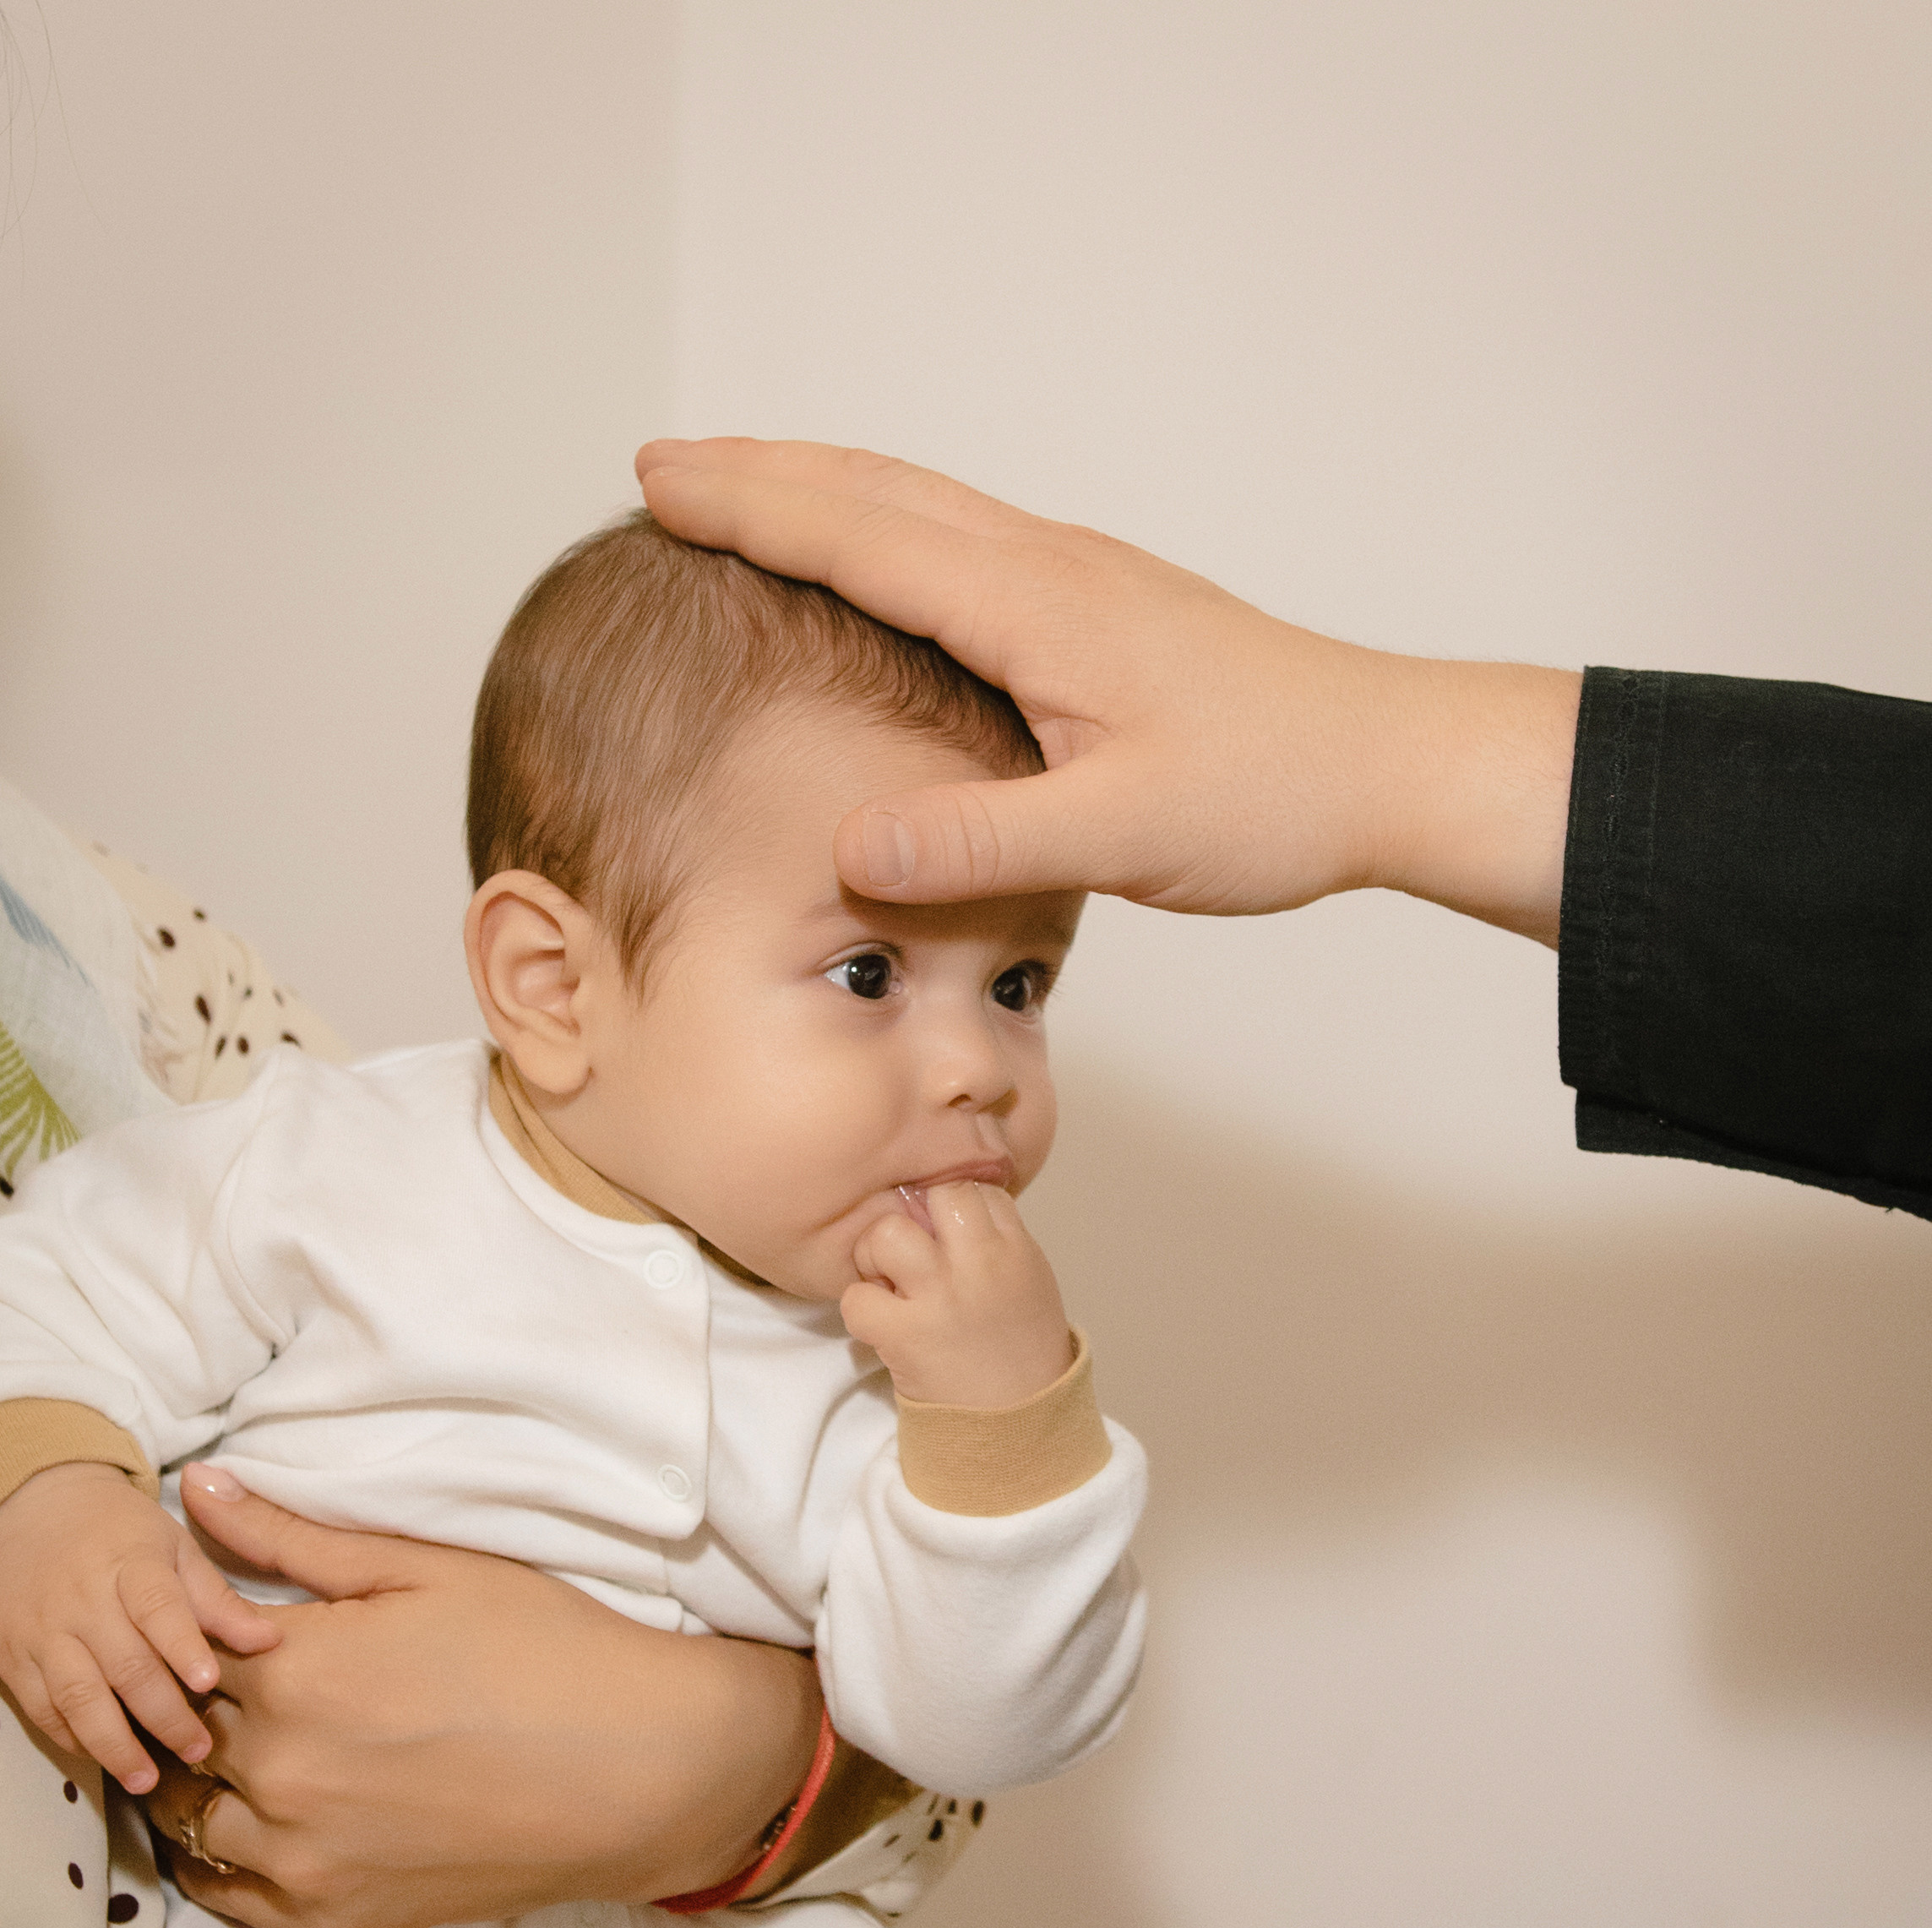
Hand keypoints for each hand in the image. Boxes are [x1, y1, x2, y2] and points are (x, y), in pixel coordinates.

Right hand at [0, 1462, 277, 1793]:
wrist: (34, 1509)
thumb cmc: (118, 1533)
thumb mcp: (173, 1547)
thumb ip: (216, 1599)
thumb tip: (269, 1640)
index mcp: (130, 1564)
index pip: (157, 1607)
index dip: (182, 1646)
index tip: (208, 1682)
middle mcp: (82, 1600)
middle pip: (123, 1665)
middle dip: (163, 1715)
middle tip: (198, 1749)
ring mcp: (44, 1631)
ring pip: (77, 1697)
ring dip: (113, 1744)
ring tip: (147, 1778)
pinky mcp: (14, 1656)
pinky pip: (41, 1707)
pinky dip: (72, 1739)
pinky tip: (105, 1758)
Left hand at [152, 1465, 823, 1927]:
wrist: (643, 1773)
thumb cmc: (547, 1653)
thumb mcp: (427, 1571)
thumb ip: (296, 1538)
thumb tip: (195, 1489)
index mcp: (295, 1674)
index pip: (185, 1641)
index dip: (199, 1625)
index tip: (233, 1622)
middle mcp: (280, 1774)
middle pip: (179, 1729)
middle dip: (192, 1701)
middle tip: (241, 1685)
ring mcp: (304, 1858)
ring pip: (187, 1820)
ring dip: (201, 1782)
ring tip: (247, 1753)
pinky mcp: (337, 1919)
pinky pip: (230, 1896)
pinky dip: (225, 1859)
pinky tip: (263, 1822)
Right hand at [636, 437, 1578, 943]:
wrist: (1387, 764)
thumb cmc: (1272, 795)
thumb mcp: (1121, 838)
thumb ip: (981, 842)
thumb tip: (849, 851)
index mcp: (1038, 608)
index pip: (863, 536)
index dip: (752, 509)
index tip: (656, 483)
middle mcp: (1052, 569)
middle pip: (881, 491)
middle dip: (765, 473)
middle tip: (661, 465)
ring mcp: (1081, 580)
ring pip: (925, 505)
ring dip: (824, 487)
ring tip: (744, 489)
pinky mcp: (1103, 610)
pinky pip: (966, 542)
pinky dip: (890, 525)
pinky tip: (884, 560)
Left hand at [843, 1180, 1071, 1407]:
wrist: (1018, 1425)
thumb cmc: (1019, 1348)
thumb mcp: (1028, 1278)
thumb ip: (994, 1236)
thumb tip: (939, 1202)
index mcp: (1016, 1248)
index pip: (973, 1186)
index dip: (951, 1205)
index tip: (946, 1234)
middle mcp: (980, 1264)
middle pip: (933, 1193)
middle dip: (913, 1215)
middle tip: (910, 1251)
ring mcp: (941, 1298)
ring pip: (886, 1233)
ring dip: (876, 1256)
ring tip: (890, 1284)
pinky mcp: (905, 1336)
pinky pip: (856, 1298)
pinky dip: (860, 1309)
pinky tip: (881, 1323)